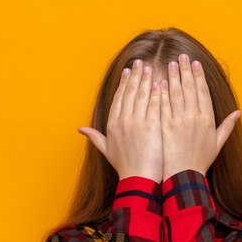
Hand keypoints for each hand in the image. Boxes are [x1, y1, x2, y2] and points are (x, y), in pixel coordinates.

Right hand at [78, 59, 162, 182]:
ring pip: (142, 96)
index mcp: (112, 124)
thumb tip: (80, 129)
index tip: (128, 71)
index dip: (124, 83)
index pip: (119, 98)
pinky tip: (161, 83)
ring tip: (151, 68)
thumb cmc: (124, 167)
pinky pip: (154, 105)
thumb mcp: (106, 150)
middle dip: (135, 76)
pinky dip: (157, 93)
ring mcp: (137, 123)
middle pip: (129, 93)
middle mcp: (123, 121)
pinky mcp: (151, 127)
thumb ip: (94, 137)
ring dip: (146, 80)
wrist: (138, 179)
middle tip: (140, 62)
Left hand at [160, 54, 240, 181]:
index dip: (198, 76)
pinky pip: (163, 106)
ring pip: (176, 93)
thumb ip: (227, 126)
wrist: (184, 176)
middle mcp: (194, 117)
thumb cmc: (201, 161)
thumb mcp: (218, 144)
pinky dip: (161, 93)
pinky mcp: (166, 127)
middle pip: (189, 88)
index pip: (203, 92)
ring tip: (169, 64)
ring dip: (173, 77)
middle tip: (181, 57)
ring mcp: (179, 121)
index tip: (195, 64)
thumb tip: (238, 112)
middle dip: (185, 70)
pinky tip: (158, 82)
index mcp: (207, 119)